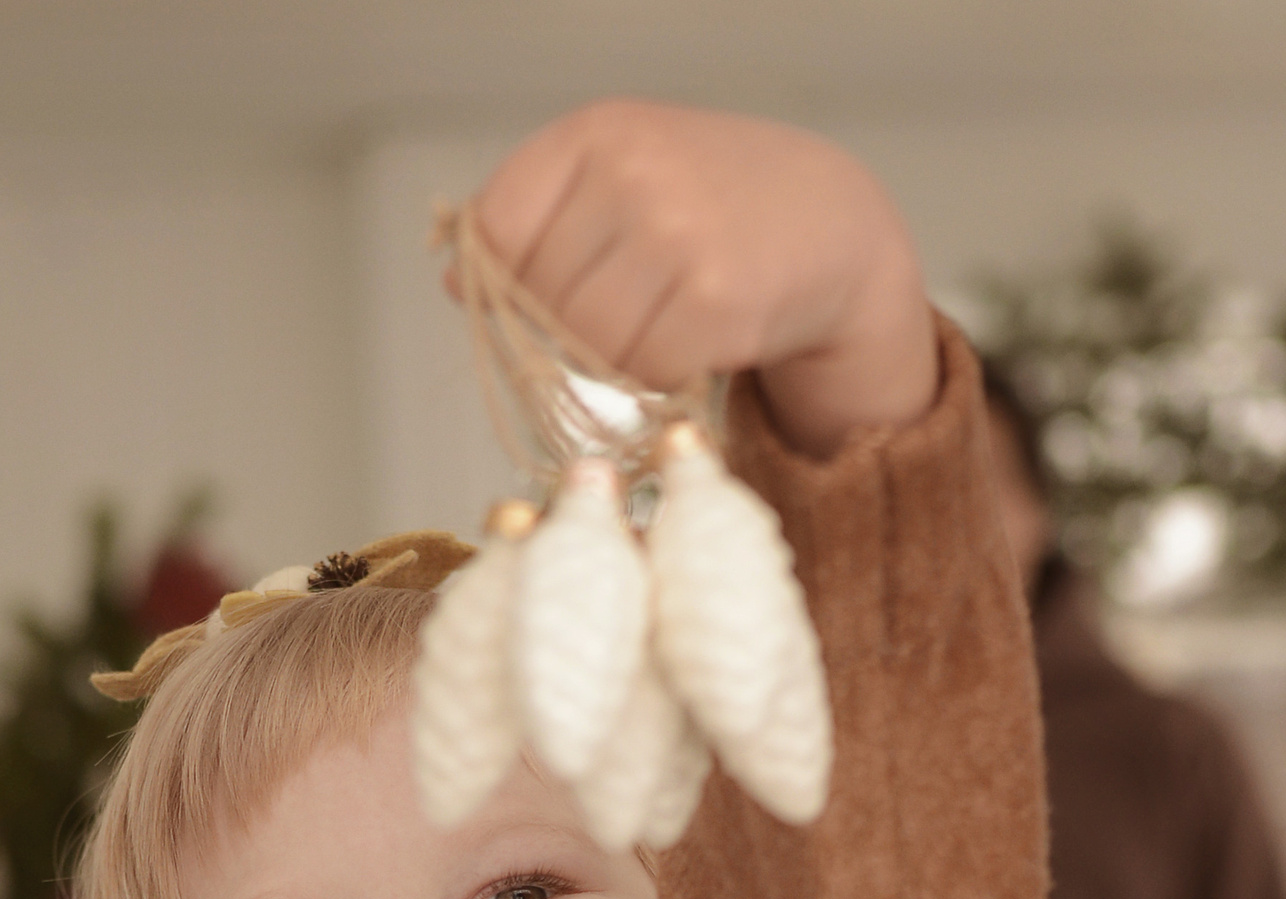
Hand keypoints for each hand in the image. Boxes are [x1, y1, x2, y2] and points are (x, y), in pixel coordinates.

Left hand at [472, 103, 936, 454]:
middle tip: (628, 305)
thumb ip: (534, 221)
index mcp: (595, 134)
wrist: (832, 225)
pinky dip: (661, 377)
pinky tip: (695, 339)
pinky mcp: (717, 303)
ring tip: (662, 320)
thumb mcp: (619, 179)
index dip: (507, 281)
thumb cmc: (714, 205)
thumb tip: (453, 278)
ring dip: (614, 358)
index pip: (495, 233)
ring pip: (585, 347)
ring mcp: (677, 237)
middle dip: (569, 325)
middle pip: (537, 303)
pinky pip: (643, 376)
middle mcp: (633, 174)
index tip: (546, 288)